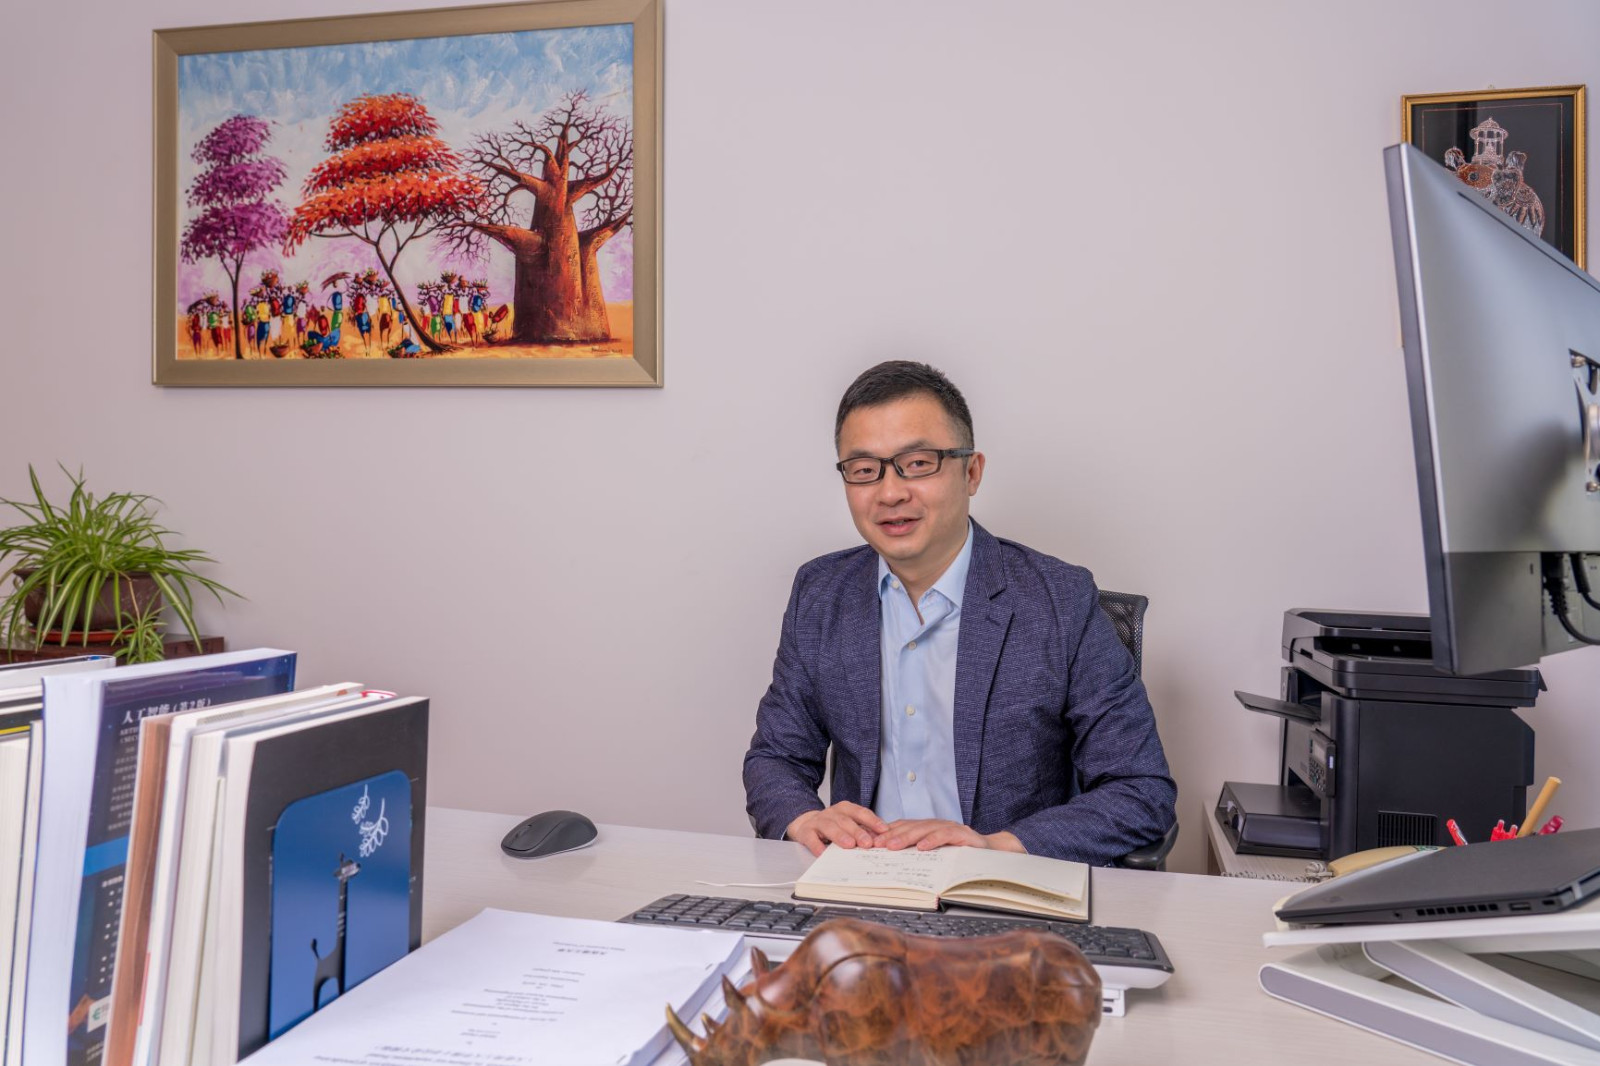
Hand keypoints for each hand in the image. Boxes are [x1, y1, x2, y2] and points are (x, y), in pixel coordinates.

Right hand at [785, 802, 889, 856]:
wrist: (806, 824)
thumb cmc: (832, 826)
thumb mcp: (849, 824)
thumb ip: (863, 830)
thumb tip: (881, 840)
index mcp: (845, 809)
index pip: (861, 813)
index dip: (872, 821)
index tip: (884, 830)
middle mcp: (832, 813)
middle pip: (846, 820)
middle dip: (857, 831)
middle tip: (867, 843)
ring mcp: (818, 821)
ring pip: (829, 826)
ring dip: (840, 835)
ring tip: (849, 845)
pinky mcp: (806, 832)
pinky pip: (811, 838)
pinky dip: (817, 845)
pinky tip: (823, 853)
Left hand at [872, 819, 1025, 852]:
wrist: (993, 852)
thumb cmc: (962, 854)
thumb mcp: (937, 854)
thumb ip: (918, 851)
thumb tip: (890, 857)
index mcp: (928, 828)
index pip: (903, 827)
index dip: (886, 833)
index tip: (870, 842)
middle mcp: (937, 825)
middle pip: (910, 826)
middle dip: (891, 835)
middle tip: (875, 844)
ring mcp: (950, 828)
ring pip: (925, 829)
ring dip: (907, 837)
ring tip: (892, 845)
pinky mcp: (964, 834)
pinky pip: (946, 835)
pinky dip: (933, 840)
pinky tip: (922, 847)